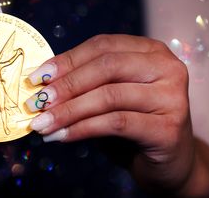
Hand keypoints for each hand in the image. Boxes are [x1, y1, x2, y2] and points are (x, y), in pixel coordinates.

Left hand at [25, 34, 203, 195]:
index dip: (66, 60)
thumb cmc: (132, 125)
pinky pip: (116, 123)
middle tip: (36, 102)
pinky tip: (61, 136)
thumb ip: (83, 83)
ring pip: (109, 95)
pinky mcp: (169, 128)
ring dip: (68, 111)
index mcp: (150, 51)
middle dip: (65, 85)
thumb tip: (40, 82)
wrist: (168, 163)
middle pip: (106, 66)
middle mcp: (167, 67)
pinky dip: (82, 129)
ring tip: (42, 124)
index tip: (36, 78)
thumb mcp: (107, 96)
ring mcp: (172, 97)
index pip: (102, 45)